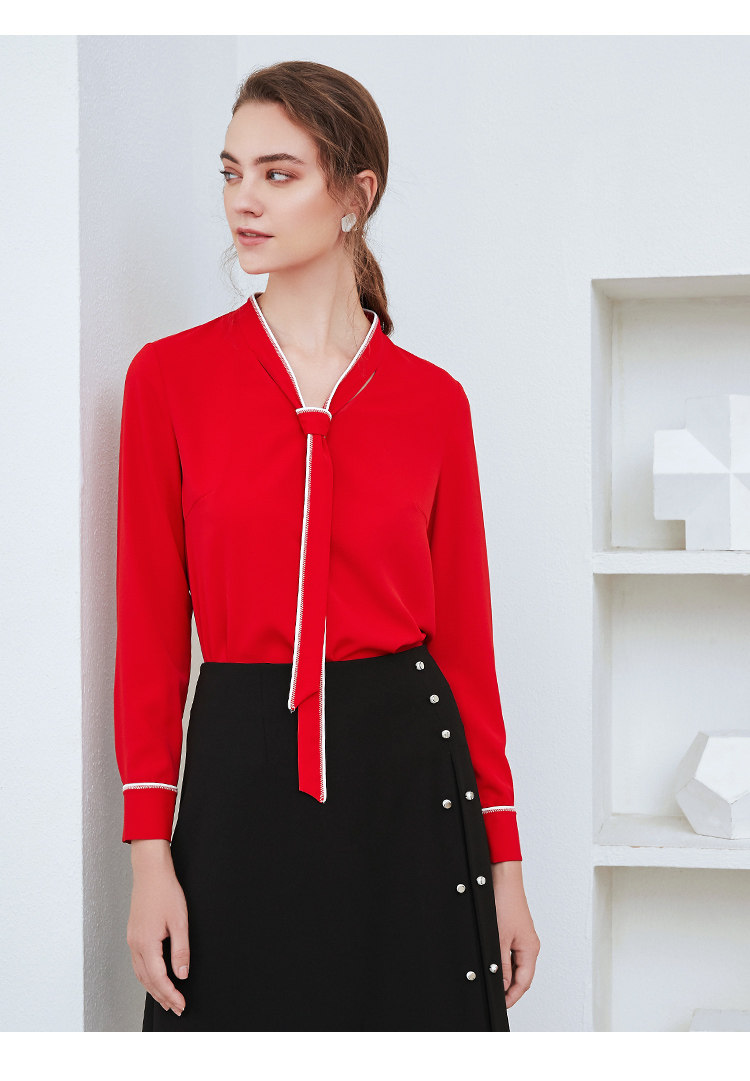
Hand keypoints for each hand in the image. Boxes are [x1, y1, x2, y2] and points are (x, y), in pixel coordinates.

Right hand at [126, 840, 189, 1016]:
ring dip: (153, 989)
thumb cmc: (165, 891)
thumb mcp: (179, 922)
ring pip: (140, 973)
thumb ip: (181, 951)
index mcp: (146, 943)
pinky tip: (154, 977)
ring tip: (166, 999)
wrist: (150, 871)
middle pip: (147, 980)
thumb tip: (182, 975)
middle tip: (175, 1008)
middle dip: (162, 996)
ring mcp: (132, 940)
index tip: (181, 1004)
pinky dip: (146, 976)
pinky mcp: (133, 934)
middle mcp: (135, 945)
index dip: (170, 994)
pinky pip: (138, 963)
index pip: (158, 979)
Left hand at [491, 861, 539, 1007]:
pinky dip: (503, 961)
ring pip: (515, 964)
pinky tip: (493, 963)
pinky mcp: (514, 931)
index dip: (513, 996)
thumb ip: (502, 965)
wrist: (501, 877)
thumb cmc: (505, 902)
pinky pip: (511, 953)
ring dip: (506, 974)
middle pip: (522, 975)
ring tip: (493, 983)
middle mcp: (529, 945)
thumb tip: (502, 986)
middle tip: (496, 998)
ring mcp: (522, 938)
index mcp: (530, 949)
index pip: (524, 982)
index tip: (502, 1005)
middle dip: (510, 988)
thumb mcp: (500, 939)